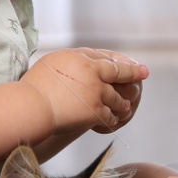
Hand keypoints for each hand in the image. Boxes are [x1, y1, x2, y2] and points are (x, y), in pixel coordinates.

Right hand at [20, 47, 148, 135]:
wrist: (33, 106)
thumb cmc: (36, 85)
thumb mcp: (53, 62)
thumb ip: (72, 61)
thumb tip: (82, 63)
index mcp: (81, 58)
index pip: (103, 57)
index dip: (116, 59)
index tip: (128, 60)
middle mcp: (93, 73)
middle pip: (117, 73)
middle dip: (133, 73)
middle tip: (143, 73)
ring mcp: (96, 92)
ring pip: (116, 97)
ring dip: (121, 102)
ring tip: (125, 105)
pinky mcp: (96, 111)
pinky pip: (110, 116)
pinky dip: (112, 119)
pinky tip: (113, 121)